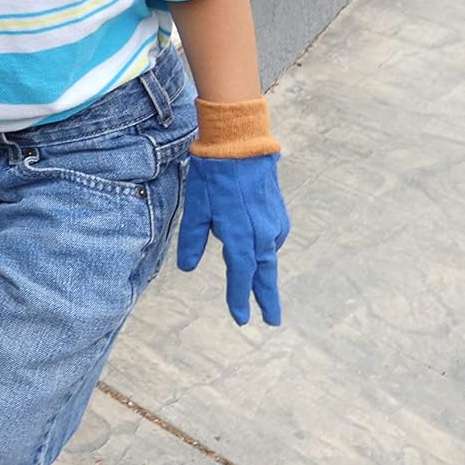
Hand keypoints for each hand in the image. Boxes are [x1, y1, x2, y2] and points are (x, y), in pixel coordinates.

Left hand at [177, 152, 289, 325]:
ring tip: (264, 292)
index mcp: (240, 236)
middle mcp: (262, 234)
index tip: (240, 318)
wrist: (240, 144)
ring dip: (267, 275)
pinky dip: (267, 251)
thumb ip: (191, 240)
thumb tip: (186, 267)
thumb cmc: (213, 175)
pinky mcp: (278, 213)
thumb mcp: (196, 208)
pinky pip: (273, 239)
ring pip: (269, 256)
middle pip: (264, 273)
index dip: (239, 298)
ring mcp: (273, 223)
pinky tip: (261, 253)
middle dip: (266, 298)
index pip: (241, 276)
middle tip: (271, 320)